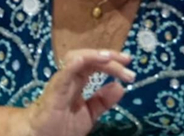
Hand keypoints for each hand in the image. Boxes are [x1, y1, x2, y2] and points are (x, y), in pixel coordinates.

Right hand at [18, 50, 134, 135]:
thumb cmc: (61, 126)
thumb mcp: (90, 113)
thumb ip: (103, 101)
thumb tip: (120, 87)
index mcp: (78, 82)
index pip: (95, 64)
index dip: (112, 62)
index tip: (129, 64)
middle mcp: (69, 78)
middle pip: (88, 58)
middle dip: (107, 57)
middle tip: (127, 61)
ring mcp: (61, 83)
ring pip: (74, 60)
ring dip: (92, 56)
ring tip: (109, 58)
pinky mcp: (53, 92)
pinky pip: (61, 75)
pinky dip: (71, 66)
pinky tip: (82, 61)